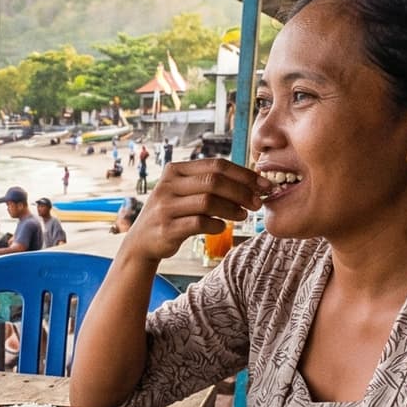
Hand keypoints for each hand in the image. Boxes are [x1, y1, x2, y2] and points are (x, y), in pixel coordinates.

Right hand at [119, 159, 265, 265]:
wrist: (142, 242)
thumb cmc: (173, 214)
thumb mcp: (184, 192)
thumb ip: (209, 183)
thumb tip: (252, 182)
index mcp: (175, 170)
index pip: (216, 165)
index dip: (243, 174)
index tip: (263, 184)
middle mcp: (168, 185)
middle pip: (214, 181)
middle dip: (241, 191)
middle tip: (257, 202)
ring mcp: (165, 207)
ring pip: (208, 202)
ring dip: (232, 209)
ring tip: (243, 215)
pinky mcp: (166, 228)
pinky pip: (199, 223)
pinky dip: (216, 225)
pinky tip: (222, 227)